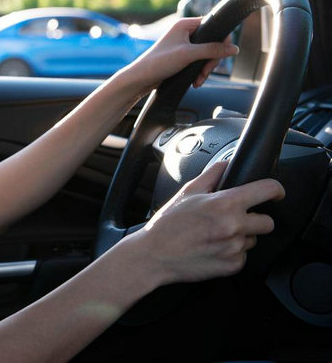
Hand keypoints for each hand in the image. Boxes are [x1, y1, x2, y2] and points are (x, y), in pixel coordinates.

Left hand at [125, 17, 238, 95]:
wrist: (140, 79)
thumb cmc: (158, 63)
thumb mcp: (188, 55)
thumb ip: (212, 50)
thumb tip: (234, 49)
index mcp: (184, 24)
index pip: (213, 24)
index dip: (221, 39)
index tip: (221, 55)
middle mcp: (184, 32)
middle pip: (212, 42)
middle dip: (211, 60)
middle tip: (205, 72)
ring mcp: (183, 45)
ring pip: (206, 54)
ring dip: (205, 69)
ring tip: (198, 80)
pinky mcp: (181, 57)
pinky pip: (198, 62)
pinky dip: (199, 72)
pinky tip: (195, 82)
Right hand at [130, 162, 284, 284]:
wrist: (154, 255)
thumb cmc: (167, 224)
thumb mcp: (187, 192)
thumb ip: (212, 174)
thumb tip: (226, 164)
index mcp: (225, 204)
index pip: (267, 190)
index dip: (275, 190)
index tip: (275, 193)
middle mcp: (235, 226)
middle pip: (268, 222)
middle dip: (255, 218)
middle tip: (235, 218)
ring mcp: (235, 248)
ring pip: (253, 239)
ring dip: (241, 236)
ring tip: (216, 234)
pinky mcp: (233, 266)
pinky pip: (243, 256)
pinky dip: (232, 252)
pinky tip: (213, 247)